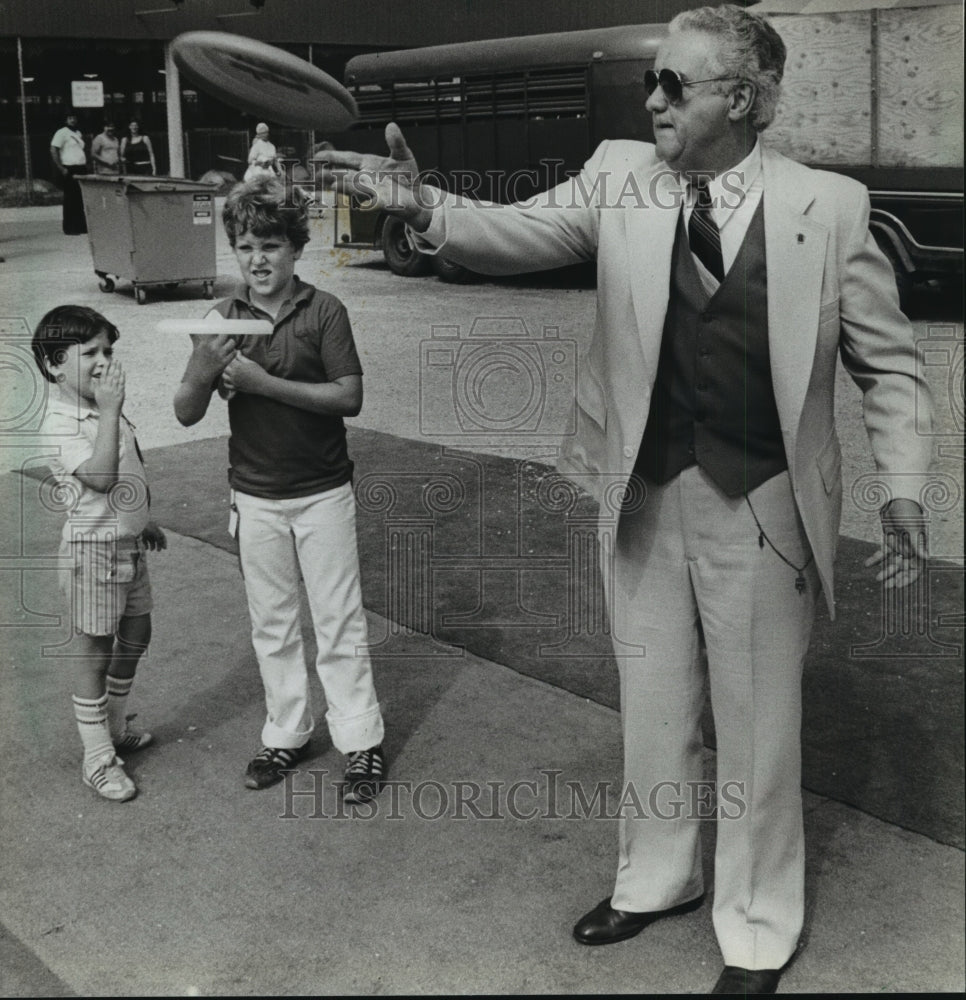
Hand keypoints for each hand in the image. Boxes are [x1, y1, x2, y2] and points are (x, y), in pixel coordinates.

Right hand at [94, 359, 124, 413]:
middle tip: (115, 359)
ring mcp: (114, 390)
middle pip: (111, 374)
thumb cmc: (103, 402)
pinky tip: (123, 371)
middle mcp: (107, 388)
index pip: (104, 375)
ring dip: (118, 369)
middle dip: (113, 366)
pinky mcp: (120, 393)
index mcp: (101, 387)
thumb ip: (97, 385)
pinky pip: (121, 383)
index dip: (106, 367)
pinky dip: (122, 377)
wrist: (108, 412)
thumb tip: (96, 378)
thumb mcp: (97, 393)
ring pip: (116, 377)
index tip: (108, 361)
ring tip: (119, 363)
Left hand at [140, 521, 166, 551]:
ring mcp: (146, 533)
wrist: (135, 521)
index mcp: (156, 529)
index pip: (162, 536)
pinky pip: (144, 541)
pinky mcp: (141, 535)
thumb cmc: (145, 525)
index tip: (165, 548)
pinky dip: (145, 545)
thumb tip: (164, 546)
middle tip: (158, 551)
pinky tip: (146, 548)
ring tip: (151, 550)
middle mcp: (152, 531)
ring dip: (152, 546)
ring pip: (151, 541)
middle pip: (157, 539)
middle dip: (158, 545)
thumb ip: (159, 537)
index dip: (164, 542)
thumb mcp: (153, 531)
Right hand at [186, 332, 236, 383]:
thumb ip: (197, 340)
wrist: (198, 379)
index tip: (223, 327)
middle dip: (227, 335)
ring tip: (229, 346)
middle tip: (227, 337)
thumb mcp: (196, 350)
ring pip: (232, 342)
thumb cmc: (196, 365)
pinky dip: (233, 352)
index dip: (220, 328)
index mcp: (204, 343)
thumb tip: (191, 330)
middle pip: (225, 334)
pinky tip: (230, 354)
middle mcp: (212, 347)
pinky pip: (234, 353)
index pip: (215, 330)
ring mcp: (219, 355)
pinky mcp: (224, 362)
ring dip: (231, 343)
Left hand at [222, 353, 266, 394]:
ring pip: (224, 376)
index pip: (230, 361)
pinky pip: (226, 385)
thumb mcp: (251, 363)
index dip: (233, 360)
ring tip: (232, 372)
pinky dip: (226, 382)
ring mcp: (234, 382)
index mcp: (238, 367)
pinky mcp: (236, 388)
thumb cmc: (259, 372)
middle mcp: (234, 374)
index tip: (237, 360)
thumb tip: (237, 351)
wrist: (264, 384)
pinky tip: (231, 379)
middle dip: (229, 366)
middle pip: (225, 368)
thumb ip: (242, 357)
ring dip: (226, 373)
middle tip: (235, 366)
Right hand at [315, 122, 430, 226]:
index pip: (347, 159)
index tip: (318, 155)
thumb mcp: (403, 155)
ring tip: (332, 184)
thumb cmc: (407, 176)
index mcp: (368, 164)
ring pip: (356, 188)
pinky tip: (365, 202)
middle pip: (345, 175)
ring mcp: (374, 191)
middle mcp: (367, 178)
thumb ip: (396, 142)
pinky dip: (371, 202)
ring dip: (345, 186)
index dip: (332, 157)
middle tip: (316, 174)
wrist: (418, 198)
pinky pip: (377, 202)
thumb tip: (392, 126)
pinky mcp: (386, 203)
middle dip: (330, 175)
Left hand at [864, 498, 927, 588]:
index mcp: (919, 549)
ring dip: (885, 571)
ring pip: (892, 562)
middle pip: (903, 568)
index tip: (899, 585)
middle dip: (895, 577)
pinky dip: (875, 559)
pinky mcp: (889, 541)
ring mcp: (899, 546)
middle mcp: (910, 550)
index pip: (916, 568)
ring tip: (878, 578)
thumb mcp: (913, 528)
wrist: (897, 500)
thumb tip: (925, 557)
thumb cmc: (909, 513)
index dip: (908, 578)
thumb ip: (917, 544)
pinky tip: (867, 565)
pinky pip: (882, 553)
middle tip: (886, 586)